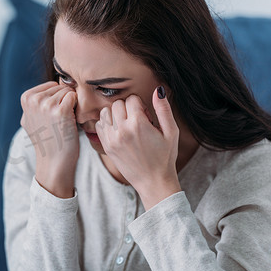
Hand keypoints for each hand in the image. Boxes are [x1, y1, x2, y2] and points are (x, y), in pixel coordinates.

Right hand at [20, 81, 78, 197]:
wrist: (54, 161)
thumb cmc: (47, 139)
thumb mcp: (31, 118)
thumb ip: (35, 102)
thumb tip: (41, 91)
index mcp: (26, 98)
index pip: (50, 85)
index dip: (56, 99)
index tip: (52, 116)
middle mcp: (34, 100)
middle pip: (60, 87)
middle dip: (63, 101)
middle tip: (59, 121)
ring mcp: (46, 105)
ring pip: (68, 91)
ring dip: (71, 105)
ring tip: (64, 122)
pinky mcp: (61, 111)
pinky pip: (74, 97)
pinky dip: (77, 108)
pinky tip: (71, 121)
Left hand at [95, 86, 180, 209]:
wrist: (153, 181)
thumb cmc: (165, 157)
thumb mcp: (171, 132)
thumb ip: (164, 109)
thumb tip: (158, 90)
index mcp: (138, 124)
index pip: (131, 99)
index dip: (140, 105)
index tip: (146, 117)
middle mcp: (122, 130)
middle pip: (118, 104)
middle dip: (127, 108)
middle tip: (136, 121)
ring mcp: (112, 139)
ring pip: (106, 112)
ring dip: (115, 114)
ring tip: (126, 125)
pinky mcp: (106, 146)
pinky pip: (99, 125)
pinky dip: (107, 124)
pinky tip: (119, 131)